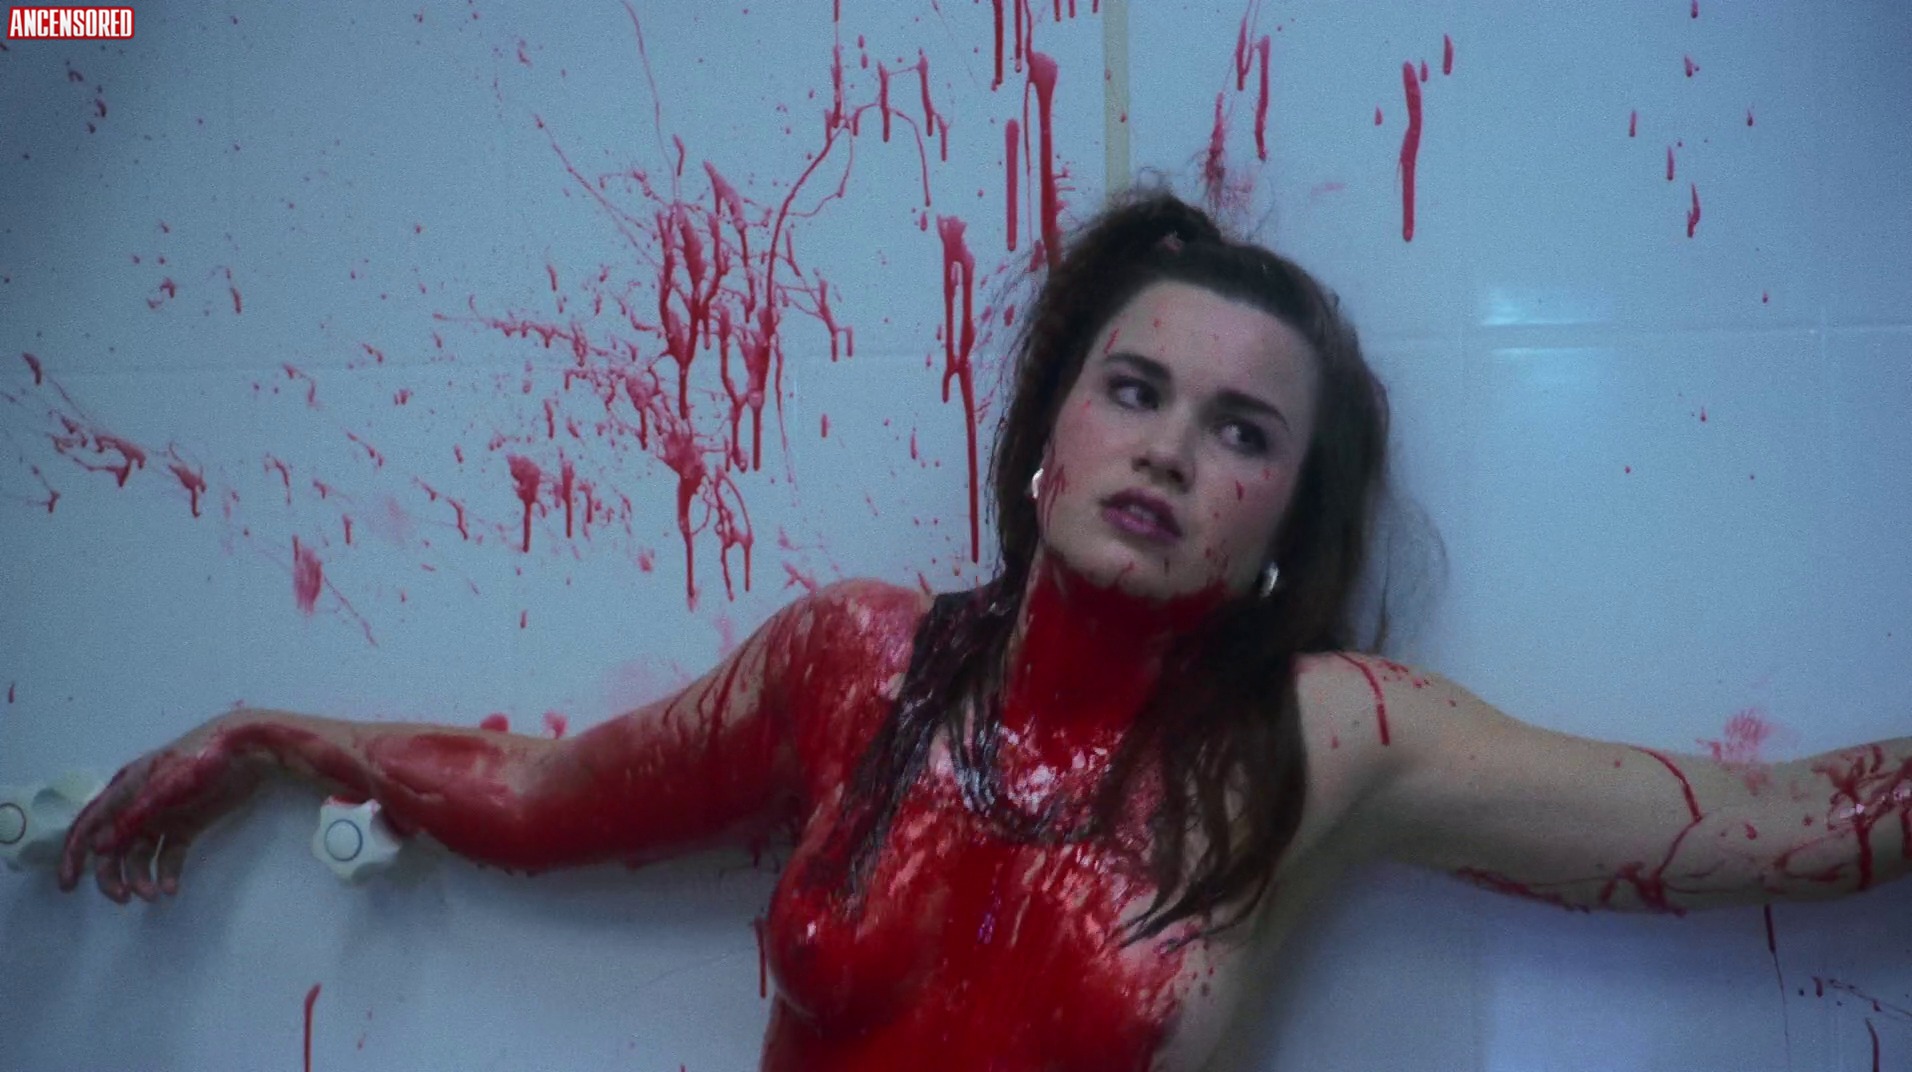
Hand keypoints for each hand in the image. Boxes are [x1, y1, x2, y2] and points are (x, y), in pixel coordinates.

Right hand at [58, 712, 268, 901]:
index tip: (67, 884)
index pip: (89, 825)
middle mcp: (138, 805)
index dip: (74, 854)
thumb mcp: (164, 789)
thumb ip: (132, 819)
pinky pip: (168, 855)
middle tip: (122, 898)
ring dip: (140, 877)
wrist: (250, 751)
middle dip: (111, 875)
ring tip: (152, 895)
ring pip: (139, 855)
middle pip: (112, 846)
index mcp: (125, 789)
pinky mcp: (187, 825)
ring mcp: (163, 816)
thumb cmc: (201, 760)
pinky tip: (171, 889)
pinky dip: (166, 873)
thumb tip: (96, 849)